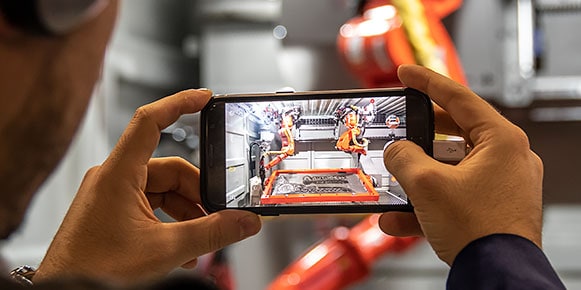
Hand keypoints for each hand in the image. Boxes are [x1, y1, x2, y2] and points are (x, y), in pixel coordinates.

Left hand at [34, 89, 261, 283]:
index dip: (180, 104)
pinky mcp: (112, 213)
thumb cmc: (93, 269)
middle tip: (217, 215)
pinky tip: (182, 247)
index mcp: (118, 174)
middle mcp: (112, 179)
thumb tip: (244, 222)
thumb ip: (211, 233)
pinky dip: (171, 222)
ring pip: (163, 191)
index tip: (204, 98)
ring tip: (199, 240)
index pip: (150, 122)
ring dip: (186, 213)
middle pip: (170, 169)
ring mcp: (111, 196)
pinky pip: (151, 206)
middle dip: (197, 194)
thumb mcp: (164, 250)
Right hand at [379, 65, 542, 264]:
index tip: (407, 74)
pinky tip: (398, 219)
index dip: (426, 82)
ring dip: (416, 182)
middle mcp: (506, 159)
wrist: (496, 275)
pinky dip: (426, 205)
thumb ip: (403, 157)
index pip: (458, 98)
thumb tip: (396, 151)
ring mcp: (501, 185)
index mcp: (500, 140)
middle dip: (416, 142)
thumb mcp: (426, 184)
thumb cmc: (479, 229)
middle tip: (398, 131)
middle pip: (452, 135)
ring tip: (391, 189)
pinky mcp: (492, 209)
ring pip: (448, 171)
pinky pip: (452, 197)